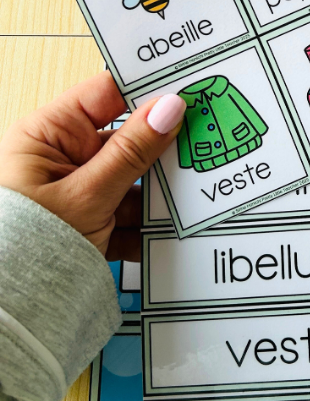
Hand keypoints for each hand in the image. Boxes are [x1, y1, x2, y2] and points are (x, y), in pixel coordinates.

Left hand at [0, 71, 185, 260]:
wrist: (15, 311)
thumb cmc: (21, 248)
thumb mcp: (85, 195)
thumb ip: (131, 152)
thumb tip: (169, 109)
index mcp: (49, 135)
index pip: (106, 94)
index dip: (146, 89)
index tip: (187, 89)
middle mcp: (63, 159)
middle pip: (126, 140)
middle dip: (161, 150)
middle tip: (199, 145)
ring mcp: (80, 193)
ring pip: (134, 181)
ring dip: (158, 195)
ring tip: (188, 197)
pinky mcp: (92, 225)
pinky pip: (130, 215)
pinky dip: (149, 225)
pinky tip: (170, 228)